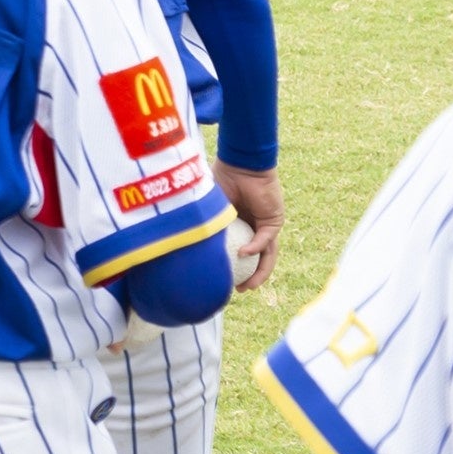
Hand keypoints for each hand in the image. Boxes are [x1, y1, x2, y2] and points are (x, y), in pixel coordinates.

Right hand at [215, 161, 284, 290]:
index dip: (235, 267)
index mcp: (241, 224)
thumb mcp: (208, 207)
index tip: (223, 279)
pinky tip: (242, 255)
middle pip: (258, 258)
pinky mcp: (274, 221)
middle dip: (250, 277)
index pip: (242, 250)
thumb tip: (179, 236)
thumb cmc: (221, 178)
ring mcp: (266, 225)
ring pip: (267, 255)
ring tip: (246, 286)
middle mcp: (255, 227)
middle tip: (239, 290)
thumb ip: (203, 222)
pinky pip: (265, 240)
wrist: (240, 163)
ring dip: (258, 272)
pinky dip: (254, 248)